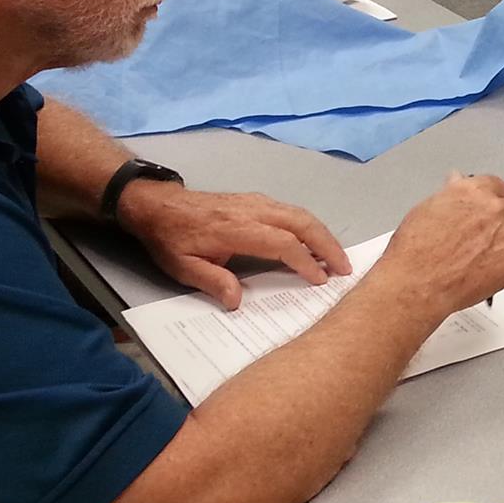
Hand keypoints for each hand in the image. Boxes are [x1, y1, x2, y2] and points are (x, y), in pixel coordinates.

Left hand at [120, 182, 348, 309]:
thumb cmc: (171, 239)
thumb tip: (238, 302)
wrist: (158, 205)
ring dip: (323, 234)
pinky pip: (291, 211)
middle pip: (301, 222)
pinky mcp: (257, 200)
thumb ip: (213, 282)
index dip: (304, 261)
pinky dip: (310, 226)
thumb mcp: (183, 267)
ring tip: (337, 258)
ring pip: (300, 213)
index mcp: (236, 228)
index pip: (282, 243)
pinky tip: (315, 241)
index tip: (320, 280)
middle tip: (345, 268)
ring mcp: (256, 202)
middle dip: (327, 244)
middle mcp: (252, 210)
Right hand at [381, 173, 503, 318]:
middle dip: (496, 223)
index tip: (484, 209)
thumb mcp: (427, 210)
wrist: (418, 284)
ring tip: (473, 260)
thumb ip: (451, 195)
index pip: (496, 186)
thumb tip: (457, 185)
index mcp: (474, 192)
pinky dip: (501, 271)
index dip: (488, 199)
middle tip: (476, 239)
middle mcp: (495, 210)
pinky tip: (478, 274)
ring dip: (501, 246)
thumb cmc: (415, 251)